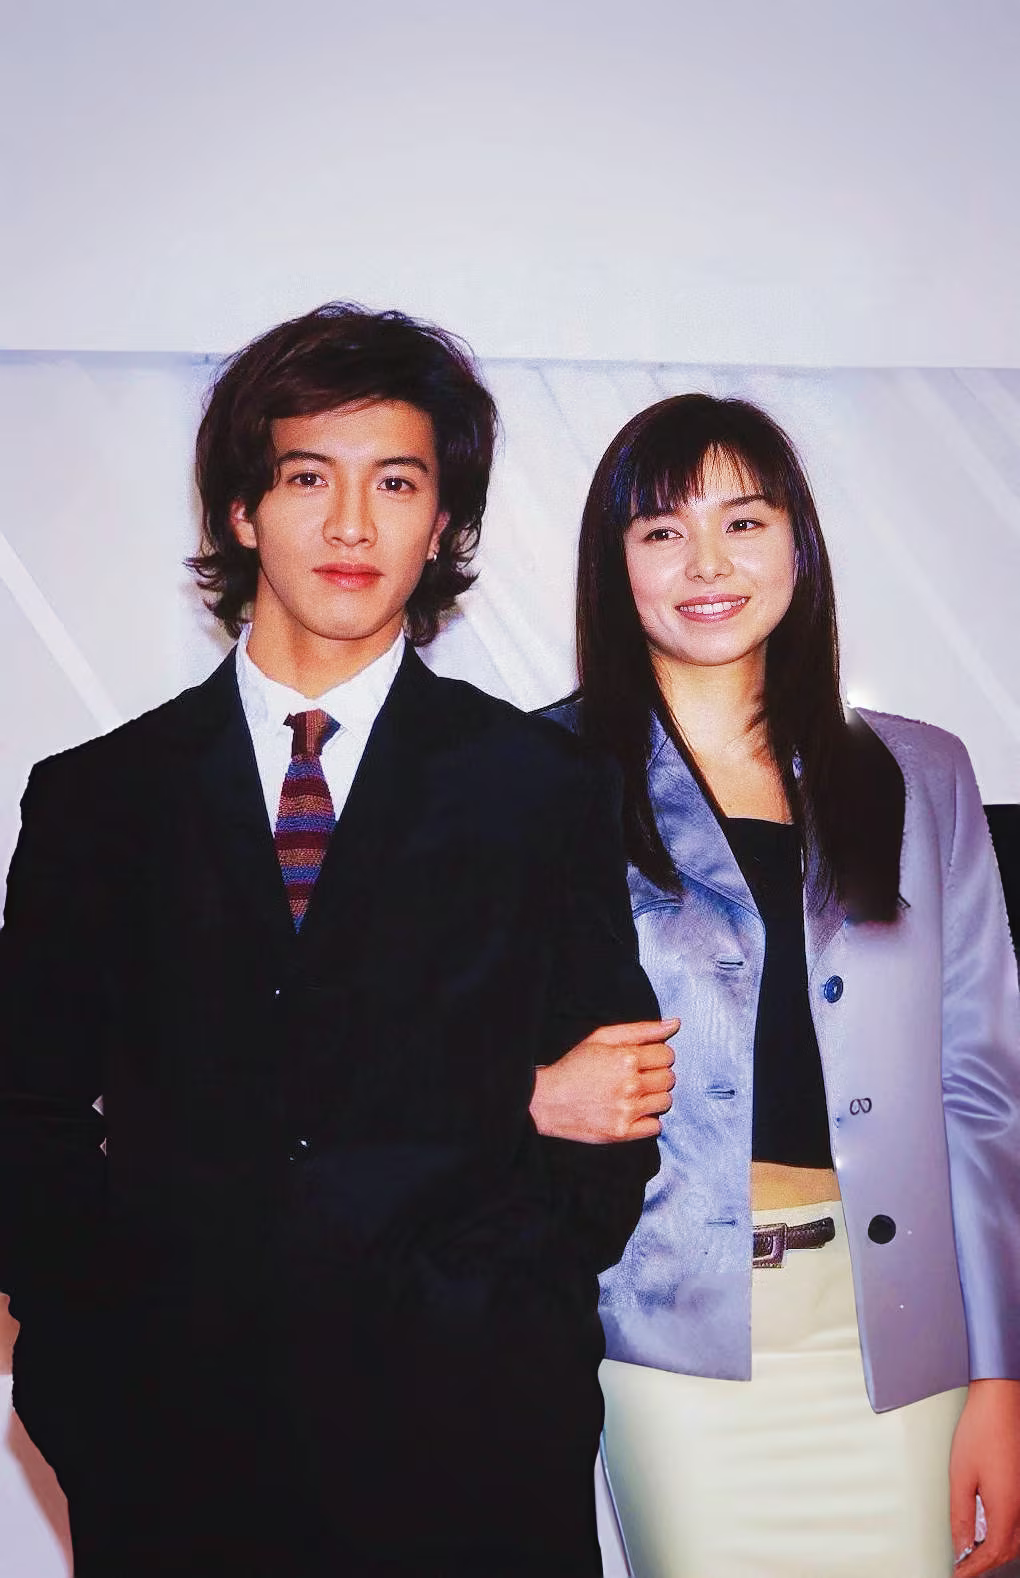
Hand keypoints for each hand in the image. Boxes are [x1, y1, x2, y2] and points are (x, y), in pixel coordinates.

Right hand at [530, 1020, 678, 1143]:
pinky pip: (656, 1126)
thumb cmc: (574, 1065)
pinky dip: (647, 1120)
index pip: (667, 1055)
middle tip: (636, 1077)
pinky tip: (631, 1112)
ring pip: (666, 1101)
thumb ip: (641, 1030)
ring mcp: (626, 1111)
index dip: (656, 1055)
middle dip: (656, 1075)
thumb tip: (675, 1023)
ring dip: (654, 1097)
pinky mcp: (622, 1132)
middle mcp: (629, 1085)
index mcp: (626, 1058)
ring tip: (633, 1094)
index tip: (642, 1060)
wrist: (546, 1101)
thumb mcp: (601, 1038)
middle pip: (669, 1078)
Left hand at [950, 1379, 1019, 1574]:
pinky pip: (1018, 1520)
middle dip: (985, 1562)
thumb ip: (961, 1515)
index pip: (992, 1554)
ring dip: (996, 1548)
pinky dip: (1004, 1530)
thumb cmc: (980, 1431)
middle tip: (963, 1565)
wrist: (1000, 1401)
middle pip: (1007, 1549)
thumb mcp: (960, 1476)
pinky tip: (988, 1524)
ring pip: (1016, 1537)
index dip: (974, 1568)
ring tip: (972, 1549)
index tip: (958, 1575)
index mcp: (1006, 1508)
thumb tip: (960, 1545)